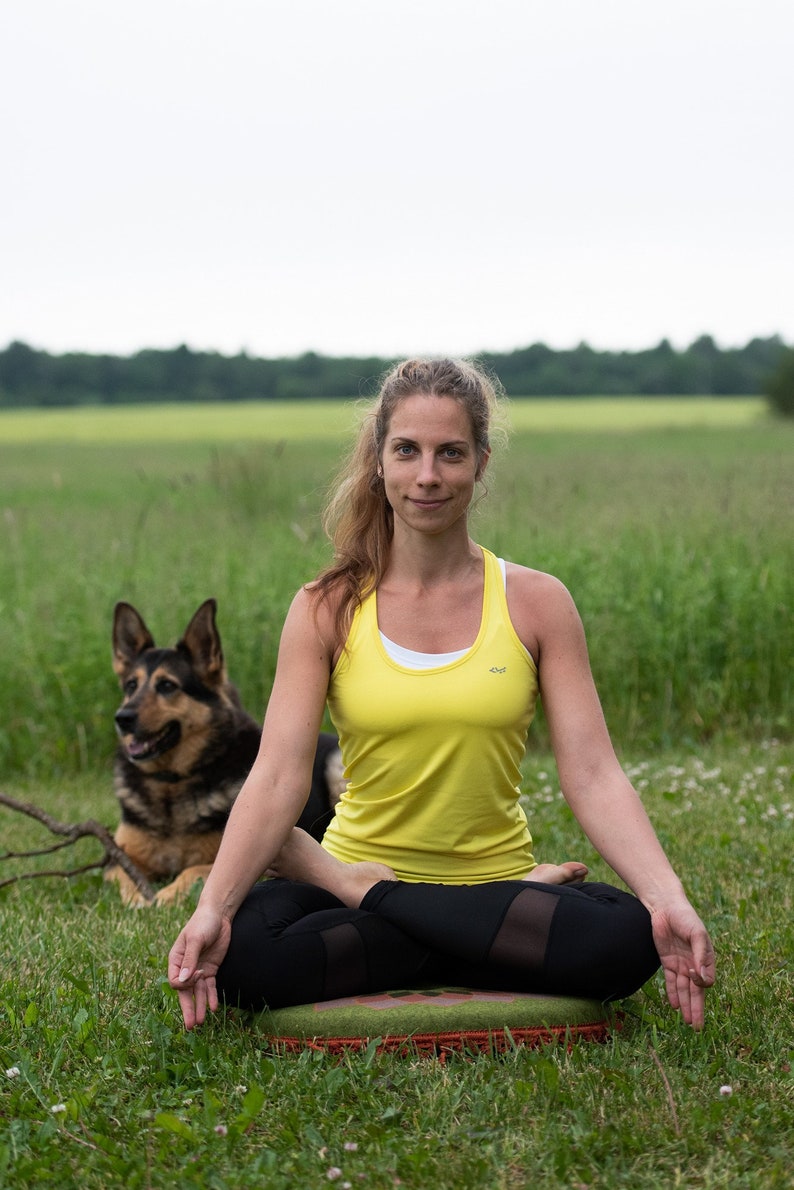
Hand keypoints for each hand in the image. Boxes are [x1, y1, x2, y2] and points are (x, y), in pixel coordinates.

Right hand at [167, 905, 231, 1029]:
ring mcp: (198, 969)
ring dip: (199, 1006)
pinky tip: (213, 1008)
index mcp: (175, 960)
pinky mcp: (211, 969)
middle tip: (190, 1026)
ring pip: (197, 992)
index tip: (198, 974)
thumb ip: (190, 959)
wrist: (219, 915)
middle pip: (185, 992)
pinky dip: (211, 997)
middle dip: (188, 1008)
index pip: (175, 981)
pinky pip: (210, 987)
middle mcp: (185, 968)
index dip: (185, 983)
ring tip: (201, 1022)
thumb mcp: (195, 939)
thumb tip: (183, 980)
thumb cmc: (202, 923)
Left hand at [650, 899, 714, 1028]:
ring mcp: (680, 964)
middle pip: (696, 992)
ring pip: (684, 990)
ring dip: (685, 1006)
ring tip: (687, 1022)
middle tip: (698, 1028)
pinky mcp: (667, 962)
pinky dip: (672, 994)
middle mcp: (694, 964)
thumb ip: (700, 955)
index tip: (693, 974)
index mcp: (705, 958)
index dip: (701, 983)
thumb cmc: (685, 917)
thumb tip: (703, 978)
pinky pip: (671, 982)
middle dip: (697, 1009)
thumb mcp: (696, 933)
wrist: (665, 907)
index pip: (706, 981)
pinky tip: (674, 1006)